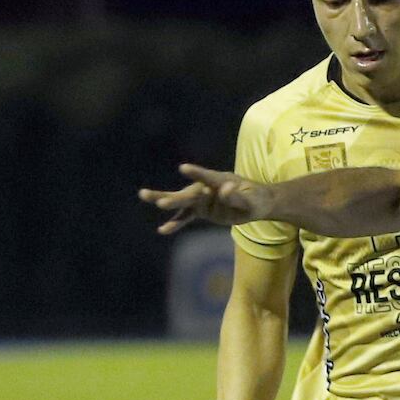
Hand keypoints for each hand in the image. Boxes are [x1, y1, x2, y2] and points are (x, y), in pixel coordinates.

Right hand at [140, 164, 268, 233]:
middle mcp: (207, 188)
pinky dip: (175, 223)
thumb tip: (224, 190)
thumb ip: (237, 196)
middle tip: (159, 202)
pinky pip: (185, 217)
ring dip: (165, 202)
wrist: (256, 202)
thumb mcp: (252, 199)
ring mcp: (202, 199)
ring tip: (144, 195)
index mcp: (220, 180)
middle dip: (174, 199)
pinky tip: (162, 230)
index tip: (183, 168)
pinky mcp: (201, 210)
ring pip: (181, 202)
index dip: (197, 174)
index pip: (208, 178)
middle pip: (188, 193)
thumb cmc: (256, 197)